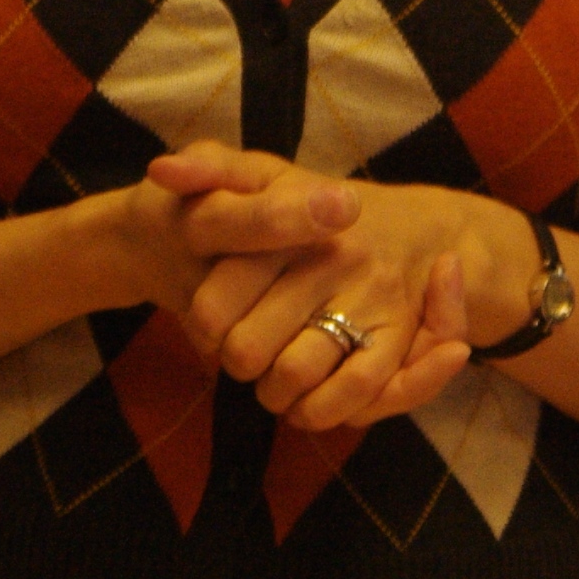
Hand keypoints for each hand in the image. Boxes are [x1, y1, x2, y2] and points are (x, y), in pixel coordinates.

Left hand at [149, 145, 503, 427]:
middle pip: (247, 348)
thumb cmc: (316, 203)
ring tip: (269, 374)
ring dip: (272, 391)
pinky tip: (305, 396)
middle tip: (241, 349)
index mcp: (289, 216)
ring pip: (292, 377)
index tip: (207, 318)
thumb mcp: (264, 172)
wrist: (418, 228)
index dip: (202, 322)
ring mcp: (366, 298)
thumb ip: (210, 169)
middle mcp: (330, 256)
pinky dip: (316, 409)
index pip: (216, 295)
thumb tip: (160, 172)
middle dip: (234, 361)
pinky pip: (345, 397)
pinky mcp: (396, 338)